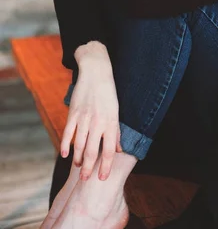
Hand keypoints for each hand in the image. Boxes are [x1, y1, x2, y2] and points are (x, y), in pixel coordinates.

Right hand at [60, 49, 122, 181]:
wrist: (96, 71)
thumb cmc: (108, 92)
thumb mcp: (116, 111)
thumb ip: (116, 131)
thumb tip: (119, 150)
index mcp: (111, 122)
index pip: (109, 150)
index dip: (106, 166)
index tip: (103, 178)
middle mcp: (98, 122)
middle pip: (92, 151)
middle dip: (88, 168)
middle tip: (85, 179)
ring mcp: (84, 117)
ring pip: (79, 144)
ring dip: (77, 158)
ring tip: (78, 167)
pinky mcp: (74, 112)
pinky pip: (68, 132)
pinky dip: (65, 144)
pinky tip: (65, 154)